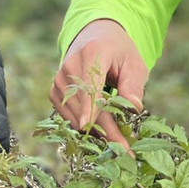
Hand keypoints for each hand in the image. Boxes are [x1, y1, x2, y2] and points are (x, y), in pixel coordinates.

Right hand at [49, 19, 147, 148]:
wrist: (95, 36)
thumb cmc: (118, 52)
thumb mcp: (134, 63)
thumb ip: (133, 85)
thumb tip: (134, 108)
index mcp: (92, 54)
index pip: (90, 86)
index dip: (91, 110)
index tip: (91, 128)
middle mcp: (70, 66)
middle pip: (86, 107)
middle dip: (106, 132)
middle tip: (126, 151)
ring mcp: (59, 79)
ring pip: (75, 116)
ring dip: (96, 132)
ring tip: (118, 141)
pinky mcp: (54, 91)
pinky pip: (67, 116)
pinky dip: (83, 126)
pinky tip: (101, 132)